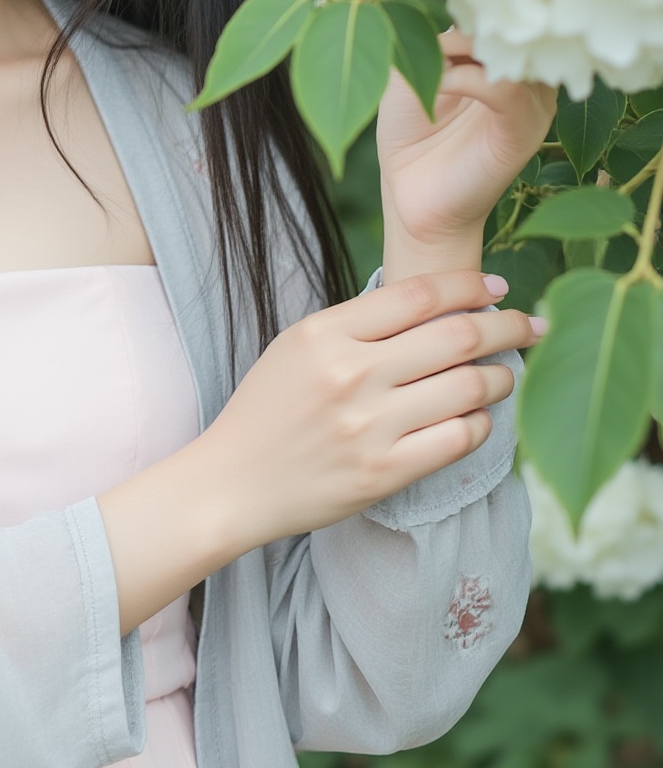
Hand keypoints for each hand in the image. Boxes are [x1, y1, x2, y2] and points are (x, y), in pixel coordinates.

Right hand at [196, 268, 542, 553]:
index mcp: (325, 333)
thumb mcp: (298, 345)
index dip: (470, 286)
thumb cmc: (270, 407)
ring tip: (504, 375)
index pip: (418, 295)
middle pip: (455, 337)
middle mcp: (350, 375)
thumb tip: (437, 306)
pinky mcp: (384, 474)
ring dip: (500, 378)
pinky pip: (459, 439)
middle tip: (532, 325)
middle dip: (507, 327)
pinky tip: (479, 417)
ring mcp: (369, 427)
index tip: (499, 288)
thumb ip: (359, 324)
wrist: (234, 481)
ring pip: (467, 389)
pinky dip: (482, 424)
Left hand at [377, 29, 556, 256]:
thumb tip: (442, 7)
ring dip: (470, 44)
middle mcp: (522, 75)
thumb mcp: (409, 72)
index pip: (500, 9)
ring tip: (437, 58)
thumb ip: (429, 37)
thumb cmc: (409, 134)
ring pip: (514, 50)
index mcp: (498, 57)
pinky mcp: (521, 132)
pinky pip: (506, 89)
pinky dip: (467, 77)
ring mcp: (529, 103)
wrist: (412, 199)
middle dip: (477, 16)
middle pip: (515, 24)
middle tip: (440, 21)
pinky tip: (440, 83)